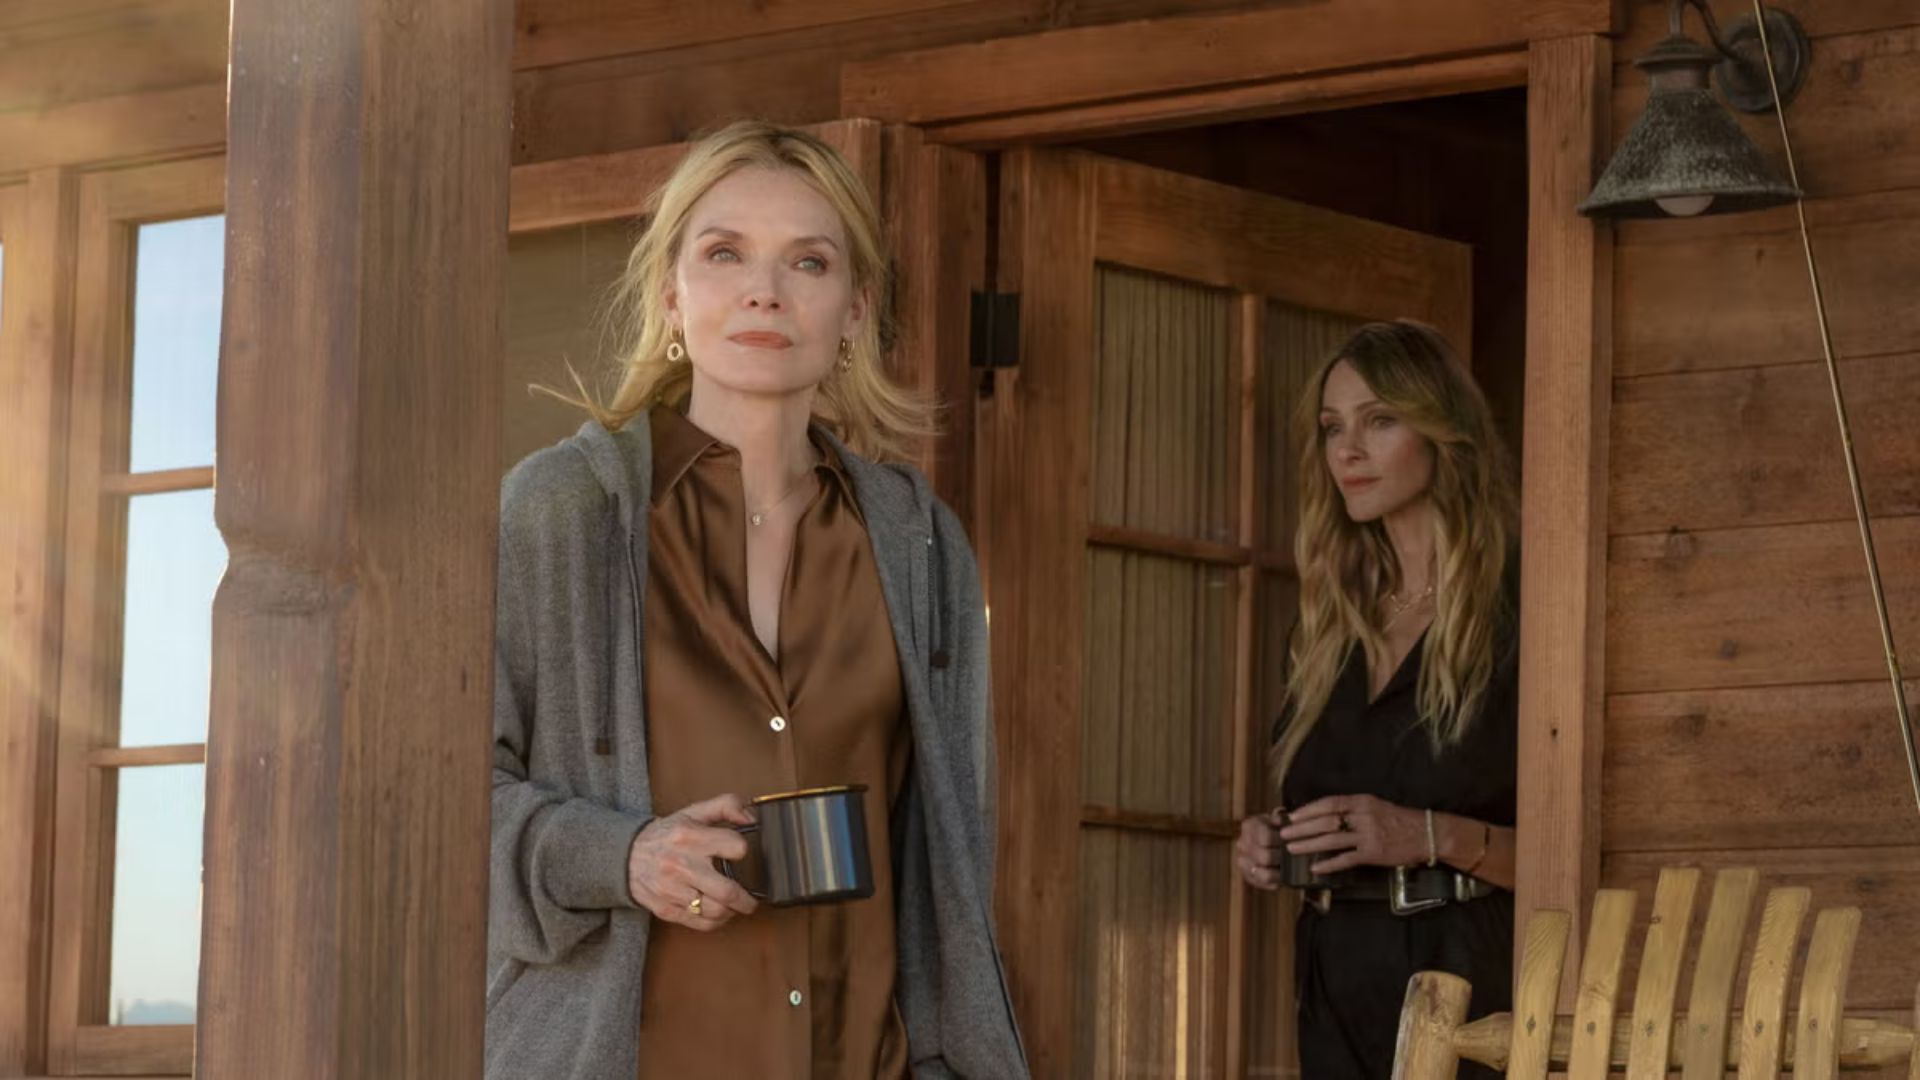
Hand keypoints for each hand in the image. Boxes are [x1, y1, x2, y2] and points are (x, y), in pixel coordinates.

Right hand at [627, 793, 759, 930]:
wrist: (626, 855)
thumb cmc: (666, 835)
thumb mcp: (693, 812)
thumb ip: (726, 806)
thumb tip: (751, 817)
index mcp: (691, 837)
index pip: (734, 846)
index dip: (742, 850)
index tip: (741, 854)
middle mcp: (682, 865)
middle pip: (727, 891)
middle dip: (746, 899)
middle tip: (752, 899)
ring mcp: (673, 890)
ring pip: (716, 911)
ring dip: (732, 912)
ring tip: (735, 906)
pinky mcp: (667, 909)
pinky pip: (701, 924)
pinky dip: (717, 922)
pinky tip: (719, 914)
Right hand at [1233, 809, 1286, 890]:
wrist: (1271, 838)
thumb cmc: (1279, 828)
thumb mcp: (1281, 819)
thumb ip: (1283, 821)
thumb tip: (1281, 822)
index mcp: (1249, 826)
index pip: (1265, 838)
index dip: (1281, 841)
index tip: (1292, 841)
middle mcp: (1242, 843)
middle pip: (1264, 857)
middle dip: (1282, 858)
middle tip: (1293, 857)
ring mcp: (1242, 861)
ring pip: (1263, 874)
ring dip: (1279, 873)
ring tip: (1289, 869)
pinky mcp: (1247, 876)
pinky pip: (1262, 884)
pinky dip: (1274, 883)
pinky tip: (1282, 878)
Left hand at [1278, 794, 1427, 873]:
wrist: (1425, 833)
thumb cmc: (1399, 819)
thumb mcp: (1375, 806)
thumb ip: (1352, 808)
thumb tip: (1325, 815)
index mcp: (1361, 801)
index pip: (1328, 803)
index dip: (1307, 810)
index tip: (1292, 817)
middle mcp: (1363, 816)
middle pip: (1326, 822)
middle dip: (1302, 829)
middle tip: (1284, 835)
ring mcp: (1368, 835)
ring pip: (1332, 840)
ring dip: (1309, 845)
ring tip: (1292, 849)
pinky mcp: (1373, 853)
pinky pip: (1346, 859)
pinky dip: (1329, 863)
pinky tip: (1315, 867)